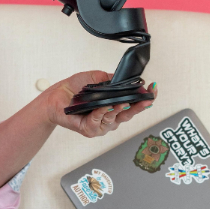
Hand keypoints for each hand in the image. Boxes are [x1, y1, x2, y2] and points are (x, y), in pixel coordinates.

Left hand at [41, 71, 157, 138]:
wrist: (55, 97)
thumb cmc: (74, 89)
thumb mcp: (94, 78)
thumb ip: (109, 79)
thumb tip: (123, 78)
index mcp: (113, 106)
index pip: (132, 104)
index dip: (144, 98)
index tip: (153, 89)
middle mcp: (109, 118)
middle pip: (128, 114)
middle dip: (140, 106)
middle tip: (148, 98)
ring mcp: (100, 125)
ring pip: (114, 118)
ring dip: (119, 109)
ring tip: (123, 102)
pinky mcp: (89, 130)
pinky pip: (98, 121)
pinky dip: (102, 113)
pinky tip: (106, 106)